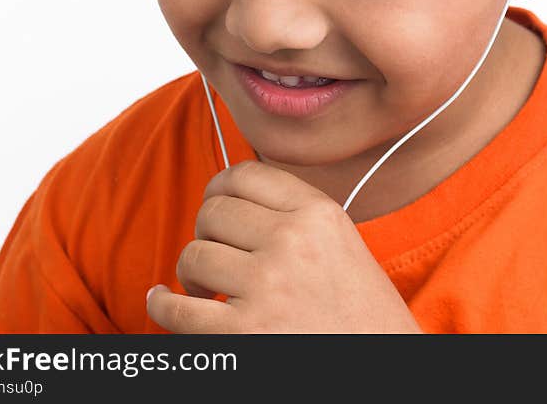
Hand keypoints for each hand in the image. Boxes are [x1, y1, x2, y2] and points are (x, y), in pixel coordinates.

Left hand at [146, 160, 422, 332]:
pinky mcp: (243, 334)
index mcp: (319, 214)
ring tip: (208, 289)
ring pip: (193, 255)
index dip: (219, 186)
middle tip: (216, 253)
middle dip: (205, 232)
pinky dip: (162, 305)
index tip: (214, 202)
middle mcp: (292, 241)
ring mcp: (266, 286)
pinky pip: (178, 309)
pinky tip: (164, 301)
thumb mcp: (342, 245)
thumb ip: (296, 216)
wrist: (384, 372)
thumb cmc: (364, 315)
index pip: (247, 174)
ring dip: (192, 273)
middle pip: (214, 212)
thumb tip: (231, 197)